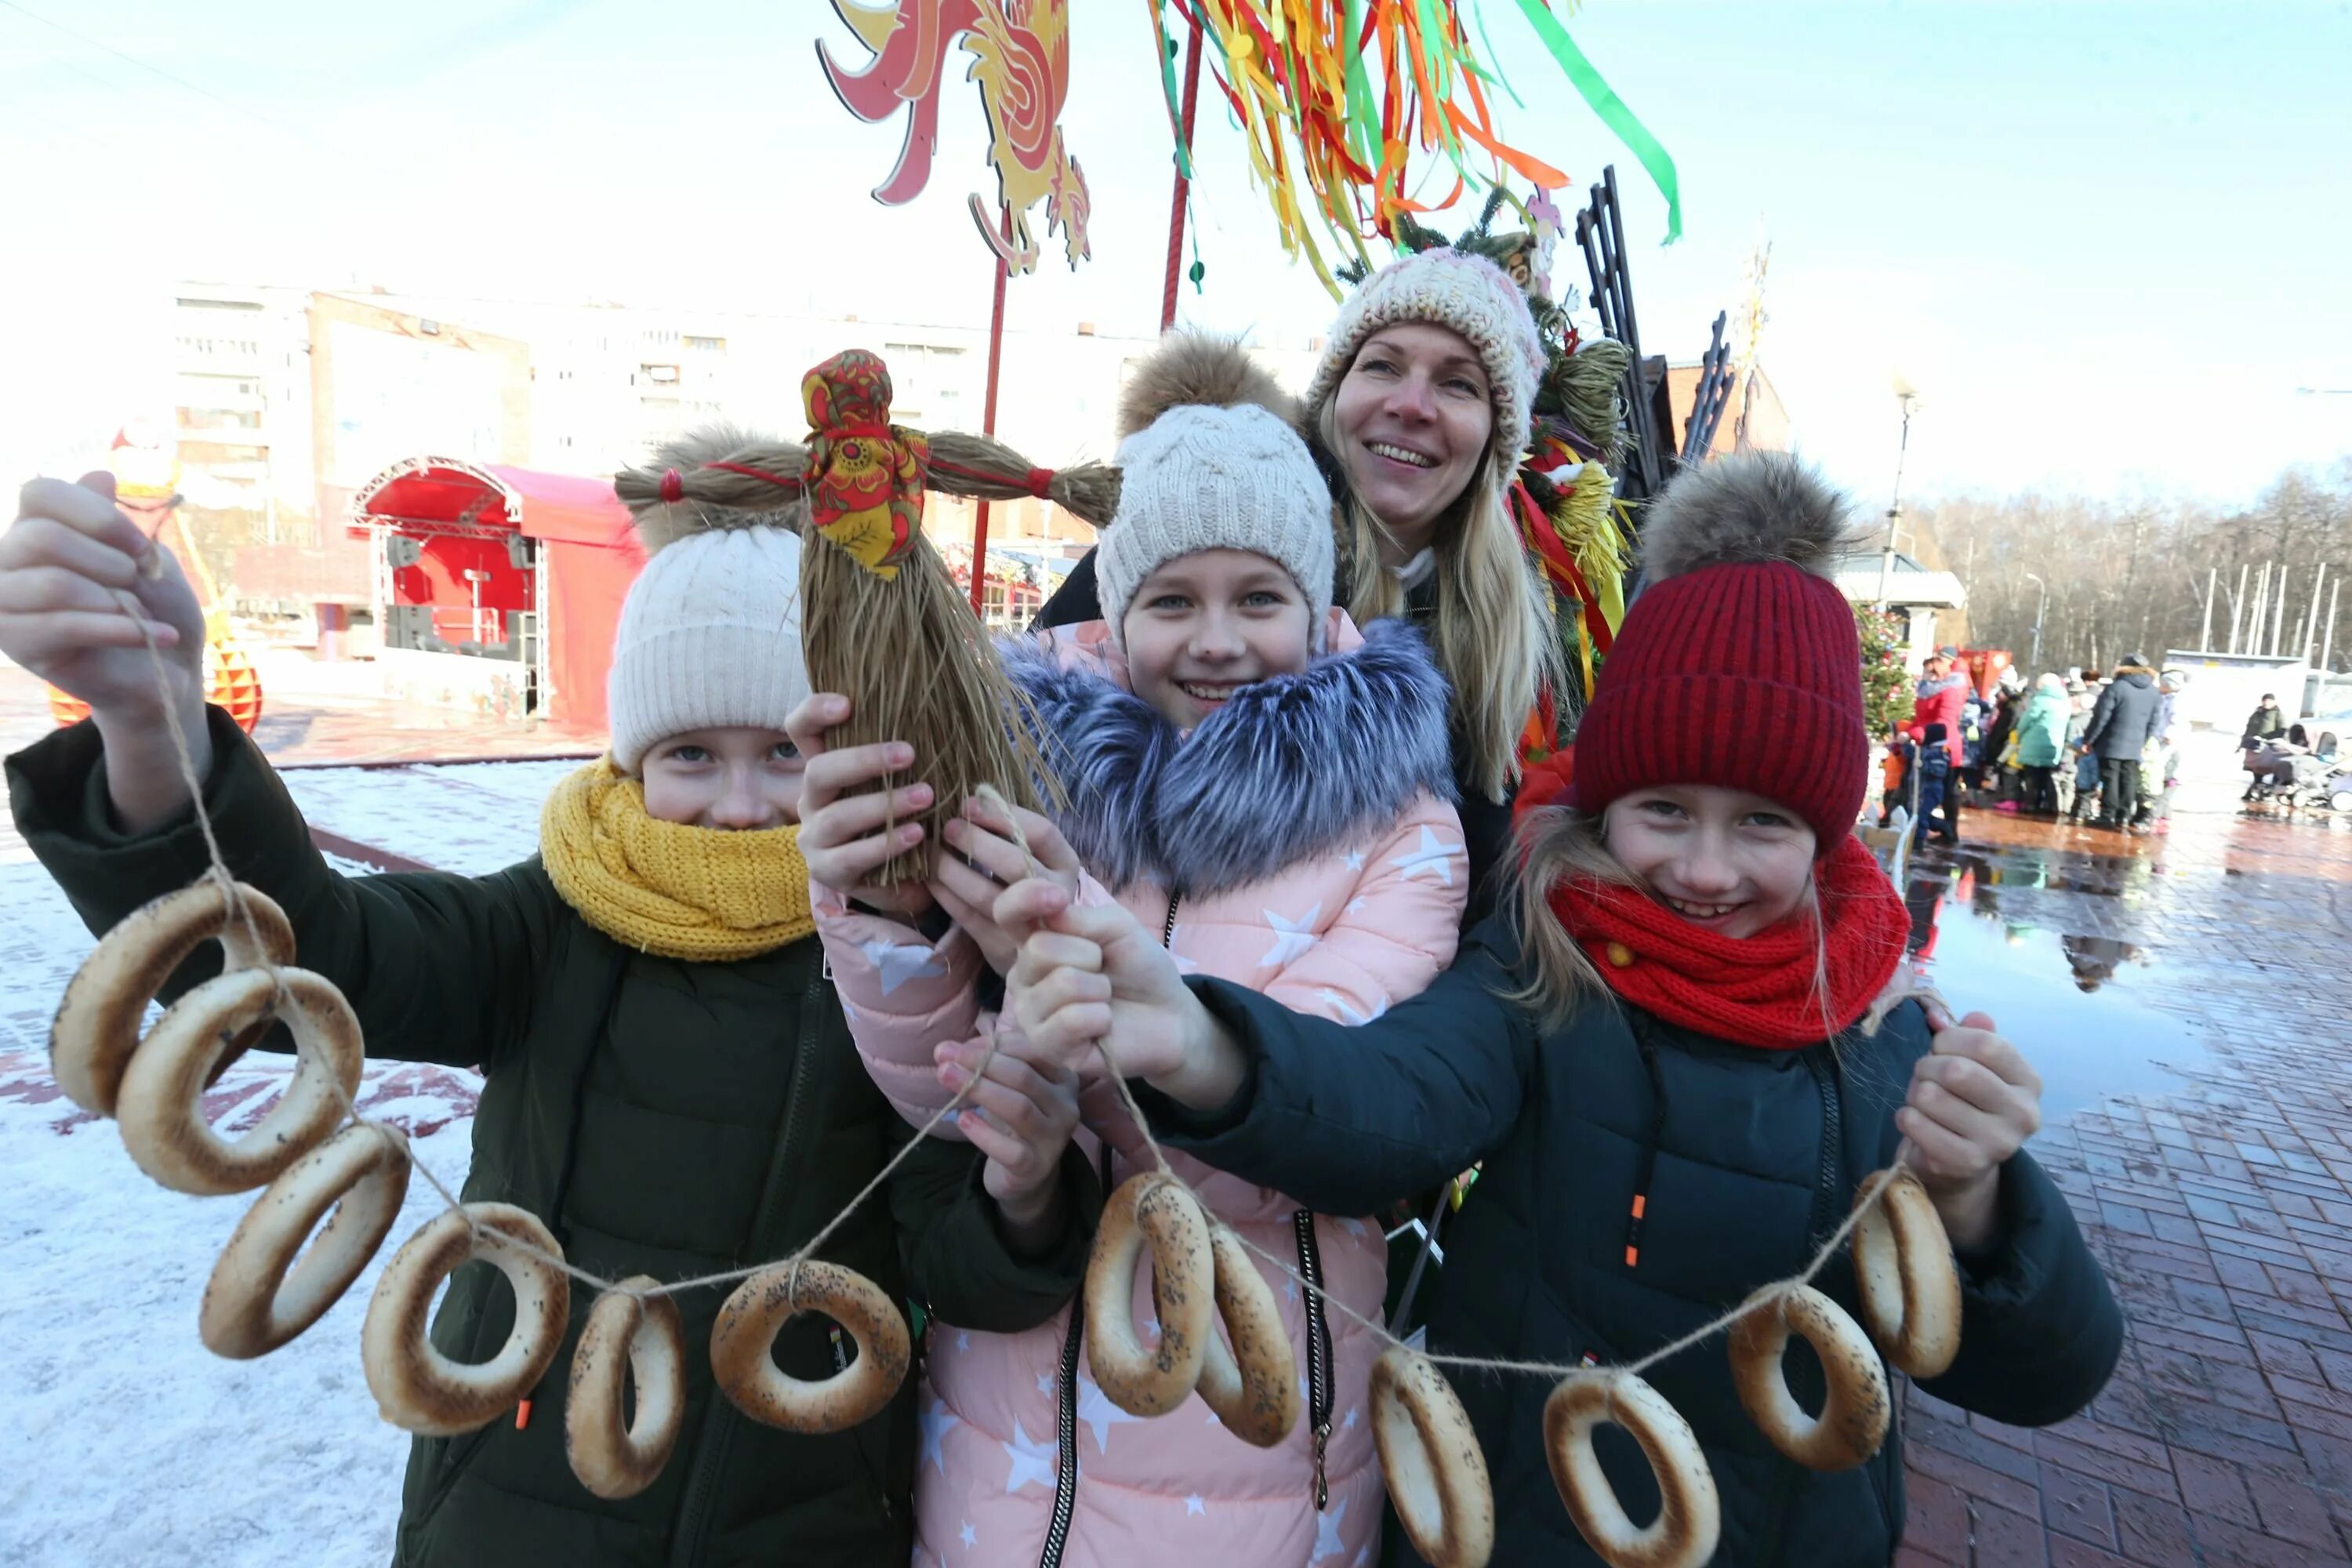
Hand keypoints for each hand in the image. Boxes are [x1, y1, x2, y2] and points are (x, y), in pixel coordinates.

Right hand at [3, 475, 203, 720]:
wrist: (165, 672)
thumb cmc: (152, 607)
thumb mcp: (142, 557)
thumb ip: (112, 521)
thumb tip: (99, 474)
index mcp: (34, 527)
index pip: (40, 492)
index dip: (97, 515)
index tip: (142, 546)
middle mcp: (7, 560)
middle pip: (42, 538)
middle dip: (107, 560)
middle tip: (139, 581)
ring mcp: (5, 603)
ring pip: (53, 585)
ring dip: (114, 600)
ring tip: (142, 614)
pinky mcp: (20, 645)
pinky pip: (66, 627)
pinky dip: (122, 629)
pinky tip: (159, 635)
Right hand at [786, 693, 933, 917]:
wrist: (903, 879)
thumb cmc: (901, 817)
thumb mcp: (898, 782)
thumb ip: (901, 756)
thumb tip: (939, 719)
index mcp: (825, 768)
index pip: (801, 730)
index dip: (815, 711)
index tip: (847, 704)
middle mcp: (811, 799)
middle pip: (818, 771)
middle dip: (863, 761)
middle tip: (909, 754)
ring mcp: (815, 837)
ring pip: (836, 817)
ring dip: (883, 805)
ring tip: (925, 796)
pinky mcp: (828, 871)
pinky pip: (852, 857)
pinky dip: (887, 843)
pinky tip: (917, 834)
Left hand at [931, 794, 1082, 974]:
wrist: (1041, 946)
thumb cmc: (1033, 885)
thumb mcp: (1037, 857)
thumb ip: (1013, 832)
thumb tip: (969, 801)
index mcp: (1067, 863)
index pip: (1041, 831)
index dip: (1001, 815)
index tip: (969, 805)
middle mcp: (1055, 895)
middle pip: (1015, 864)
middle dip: (975, 842)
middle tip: (948, 828)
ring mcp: (1029, 926)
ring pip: (985, 893)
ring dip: (951, 869)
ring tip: (933, 852)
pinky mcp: (1000, 948)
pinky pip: (966, 916)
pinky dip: (944, 894)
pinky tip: (930, 878)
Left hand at [936, 1025, 1080, 1248]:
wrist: (1028, 1172)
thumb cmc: (1015, 1121)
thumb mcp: (1008, 1088)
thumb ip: (987, 1064)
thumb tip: (949, 1049)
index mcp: (1063, 1079)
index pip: (1031, 1052)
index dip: (994, 1046)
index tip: (957, 1047)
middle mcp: (1065, 1106)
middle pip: (1023, 1077)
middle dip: (981, 1063)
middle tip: (944, 1057)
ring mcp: (1054, 1139)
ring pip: (1019, 1109)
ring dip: (980, 1089)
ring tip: (946, 1077)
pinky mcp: (1036, 1166)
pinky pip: (1011, 1150)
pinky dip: (984, 1134)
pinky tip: (962, 1119)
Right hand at [998, 878, 1246, 1110]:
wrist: (1168, 1015)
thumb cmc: (1138, 967)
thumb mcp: (1118, 927)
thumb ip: (1083, 918)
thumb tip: (1051, 912)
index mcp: (1035, 940)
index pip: (1007, 912)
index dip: (1025, 898)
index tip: (1059, 897)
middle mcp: (1024, 976)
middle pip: (1039, 948)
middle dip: (1088, 954)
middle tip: (1102, 970)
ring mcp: (1031, 1014)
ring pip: (1061, 984)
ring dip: (1099, 989)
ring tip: (1104, 998)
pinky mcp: (1048, 1047)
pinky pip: (1071, 1020)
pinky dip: (1100, 1017)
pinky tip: (1103, 1023)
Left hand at [1896, 1006, 2042, 1254]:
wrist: (1962, 1164)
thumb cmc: (1965, 1101)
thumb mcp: (1974, 1064)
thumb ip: (1964, 1034)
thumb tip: (1937, 1016)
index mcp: (2029, 1081)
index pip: (1986, 1043)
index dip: (1950, 1038)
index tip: (1939, 1046)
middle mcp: (2022, 1114)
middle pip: (1957, 1070)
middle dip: (1927, 1066)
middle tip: (1925, 1075)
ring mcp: (1997, 1143)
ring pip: (1931, 1096)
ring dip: (1914, 1092)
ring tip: (1923, 1101)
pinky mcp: (1965, 1163)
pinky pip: (1916, 1124)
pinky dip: (1906, 1117)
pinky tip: (1917, 1121)